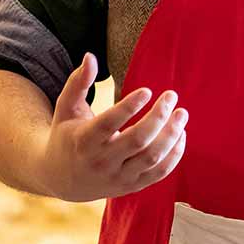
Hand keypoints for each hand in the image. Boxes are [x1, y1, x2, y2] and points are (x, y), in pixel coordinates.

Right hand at [36, 54, 188, 201]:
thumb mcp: (66, 108)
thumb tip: (91, 56)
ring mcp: (118, 177)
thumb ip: (78, 82)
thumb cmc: (67, 134)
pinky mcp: (131, 186)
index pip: (109, 123)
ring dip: (172, 134)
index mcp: (84, 140)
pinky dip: (174, 155)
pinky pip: (159, 173)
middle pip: (137, 140)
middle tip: (171, 95)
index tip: (148, 90)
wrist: (61, 178)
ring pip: (152, 157)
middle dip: (159, 116)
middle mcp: (101, 161)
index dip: (130, 106)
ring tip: (182, 113)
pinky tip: (181, 134)